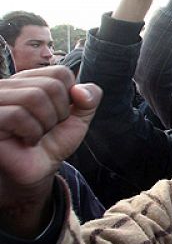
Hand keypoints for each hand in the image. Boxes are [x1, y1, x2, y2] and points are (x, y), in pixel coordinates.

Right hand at [0, 67, 100, 234]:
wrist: (37, 170)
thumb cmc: (52, 141)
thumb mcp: (79, 118)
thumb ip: (89, 99)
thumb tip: (80, 89)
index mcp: (30, 80)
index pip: (61, 73)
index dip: (70, 98)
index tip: (60, 115)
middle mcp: (9, 86)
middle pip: (51, 86)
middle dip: (59, 114)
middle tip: (47, 128)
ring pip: (34, 97)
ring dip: (45, 123)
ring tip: (37, 134)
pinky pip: (17, 115)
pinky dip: (31, 132)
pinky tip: (26, 141)